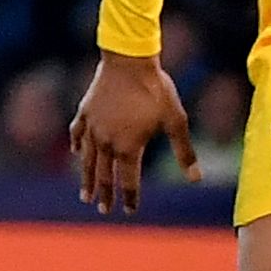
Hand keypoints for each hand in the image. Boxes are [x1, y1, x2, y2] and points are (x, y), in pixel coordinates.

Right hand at [70, 50, 192, 215]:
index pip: (128, 181)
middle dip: (105, 195)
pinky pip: (77, 133)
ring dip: (86, 179)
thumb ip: (184, 152)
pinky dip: (76, 145)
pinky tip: (74, 153)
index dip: (129, 198)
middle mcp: (107, 142)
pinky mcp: (85, 111)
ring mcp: (93, 127)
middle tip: (103, 210)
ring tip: (85, 196)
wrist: (129, 60)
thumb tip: (196, 178)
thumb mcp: (176, 120)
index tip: (129, 211)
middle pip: (104, 176)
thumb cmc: (156, 90)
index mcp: (128, 147)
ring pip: (86, 160)